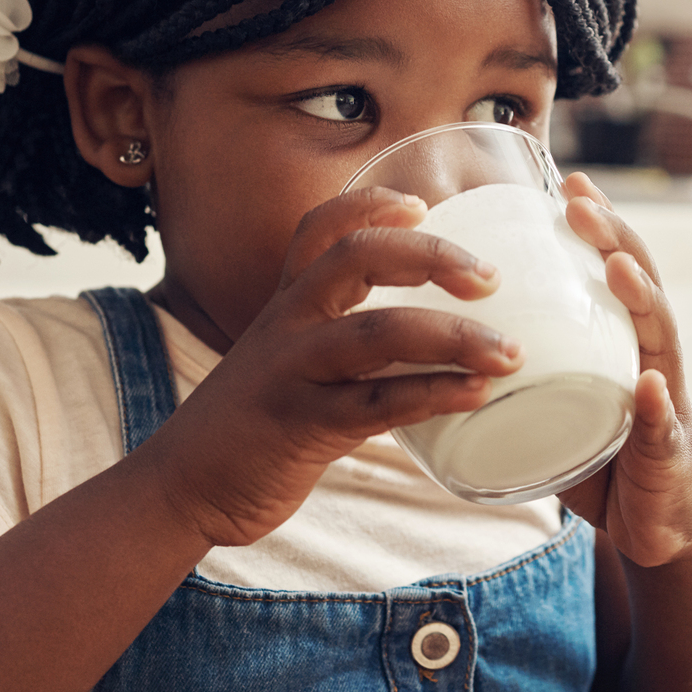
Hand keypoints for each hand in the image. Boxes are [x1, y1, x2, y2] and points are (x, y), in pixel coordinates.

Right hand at [138, 187, 524, 547]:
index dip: (371, 205)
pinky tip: (476, 397)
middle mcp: (288, 325)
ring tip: (510, 354)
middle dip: (432, 256)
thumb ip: (341, 348)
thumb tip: (425, 348)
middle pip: (358, 258)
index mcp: (286, 305)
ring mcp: (293, 372)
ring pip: (379, 331)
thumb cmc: (250, 428)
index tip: (422, 202)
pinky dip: (433, 394)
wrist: (181, 488)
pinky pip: (378, 402)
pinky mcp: (302, 425)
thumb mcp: (285, 367)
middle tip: (491, 279)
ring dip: (455, 337)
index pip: (321, 229)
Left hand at [556, 173, 691, 566]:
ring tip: (616, 269)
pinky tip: (649, 386)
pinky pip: (663, 431)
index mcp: (625, 347)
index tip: (568, 182)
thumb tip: (445, 341)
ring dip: (642, 301)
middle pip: (643, 289)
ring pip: (660, 344)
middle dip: (616, 240)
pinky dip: (656, 407)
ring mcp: (667, 408)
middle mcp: (654, 364)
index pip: (617, 273)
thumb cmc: (604, 462)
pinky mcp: (667, 459)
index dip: (599, 227)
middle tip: (580, 203)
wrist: (659, 534)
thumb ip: (521, 374)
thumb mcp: (558, 406)